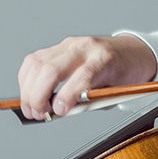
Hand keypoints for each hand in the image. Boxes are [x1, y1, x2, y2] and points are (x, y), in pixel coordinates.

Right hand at [17, 33, 156, 119]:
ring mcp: (69, 44)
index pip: (83, 75)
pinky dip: (27, 79)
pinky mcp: (59, 46)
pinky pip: (35, 60)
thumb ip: (90, 102)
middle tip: (38, 114)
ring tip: (32, 108)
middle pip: (52, 68)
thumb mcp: (116, 92)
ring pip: (38, 63)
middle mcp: (84, 48)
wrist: (131, 51)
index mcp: (105, 59)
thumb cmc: (125, 72)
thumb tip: (61, 112)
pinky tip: (30, 92)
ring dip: (28, 89)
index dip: (67, 95)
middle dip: (38, 95)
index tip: (58, 112)